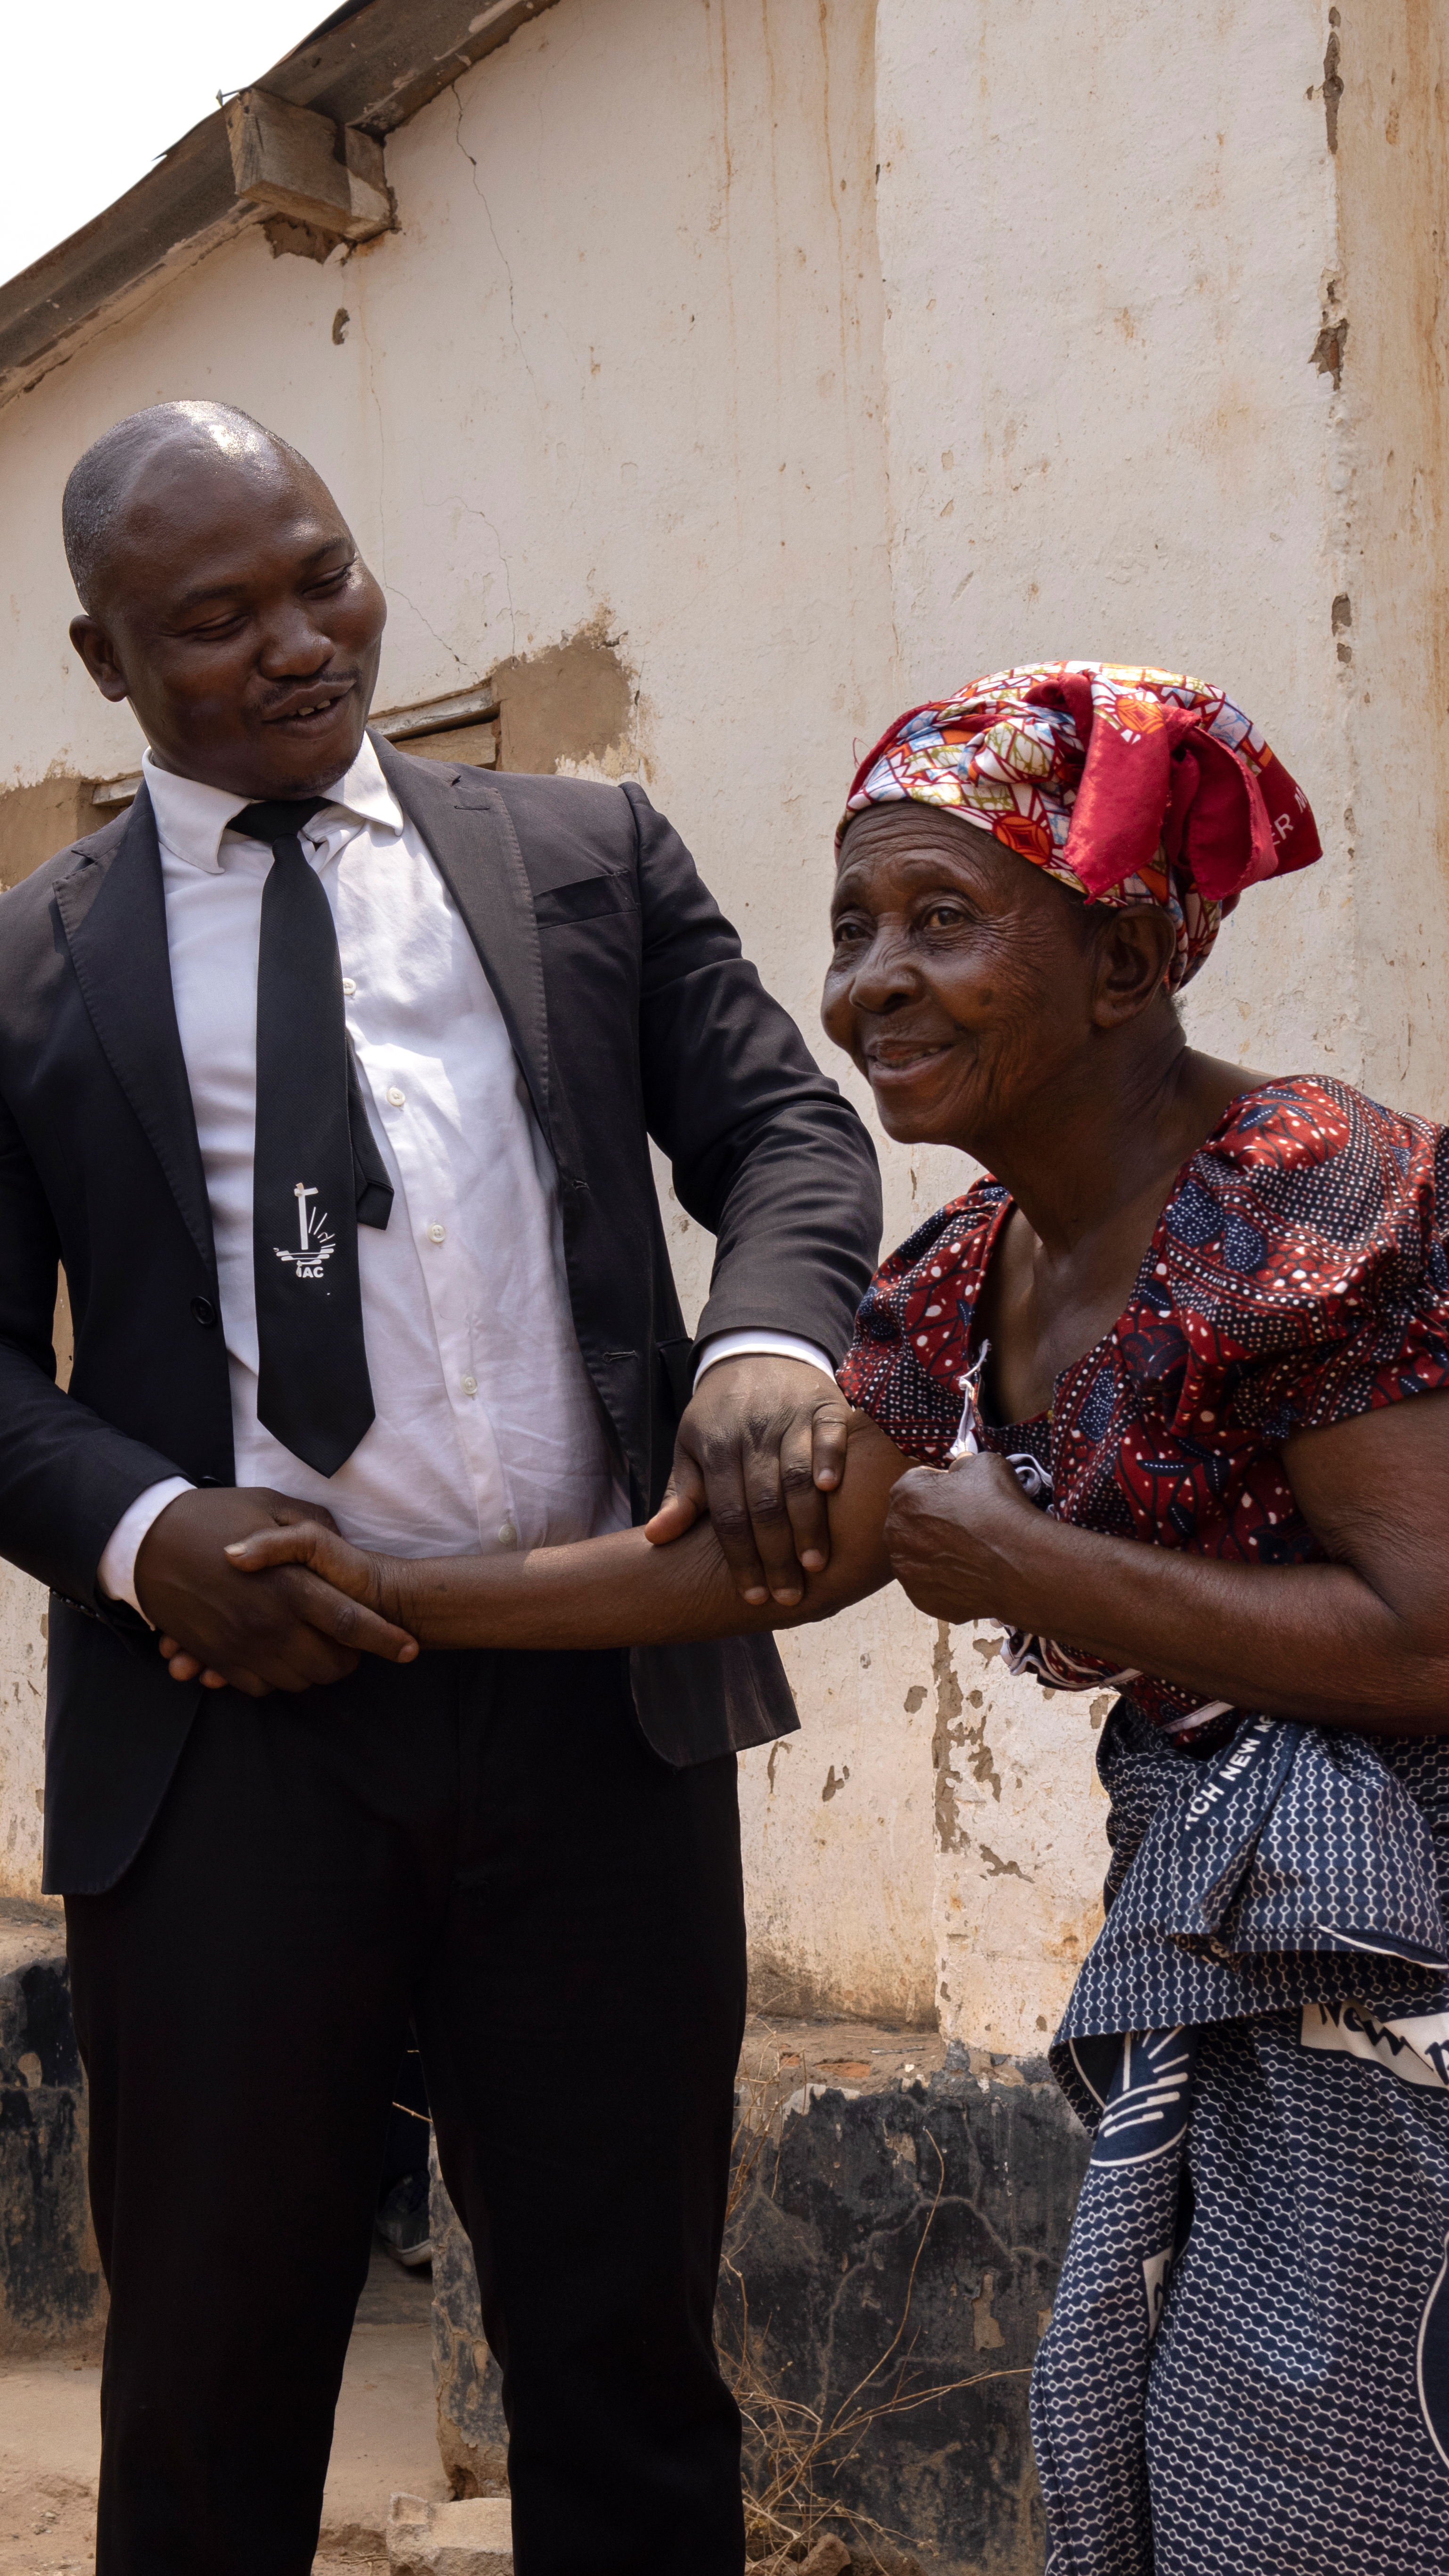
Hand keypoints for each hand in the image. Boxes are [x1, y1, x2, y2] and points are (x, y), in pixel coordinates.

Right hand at [137, 1486, 417, 1696]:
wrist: (148, 1543)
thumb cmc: (212, 1518)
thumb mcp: (269, 1504)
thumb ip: (312, 1527)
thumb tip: (340, 1543)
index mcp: (290, 1585)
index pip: (352, 1623)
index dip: (386, 1640)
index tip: (410, 1648)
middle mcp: (270, 1623)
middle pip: (330, 1664)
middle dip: (350, 1659)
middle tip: (351, 1643)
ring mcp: (243, 1646)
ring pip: (298, 1681)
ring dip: (314, 1670)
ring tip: (315, 1646)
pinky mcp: (219, 1659)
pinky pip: (261, 1686)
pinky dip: (277, 1676)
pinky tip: (278, 1653)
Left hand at [643, 1355, 850, 1605]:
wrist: (755, 1354)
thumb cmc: (719, 1415)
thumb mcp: (690, 1449)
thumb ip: (681, 1496)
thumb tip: (656, 1539)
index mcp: (715, 1450)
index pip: (727, 1514)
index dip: (740, 1558)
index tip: (752, 1597)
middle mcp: (750, 1434)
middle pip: (764, 1503)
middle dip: (776, 1554)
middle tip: (788, 1596)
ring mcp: (788, 1418)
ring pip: (797, 1475)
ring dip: (807, 1521)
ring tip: (815, 1564)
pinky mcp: (822, 1404)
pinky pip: (828, 1433)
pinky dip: (830, 1458)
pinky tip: (832, 1490)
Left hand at [884, 1451, 1046, 1623]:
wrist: (1021, 1565)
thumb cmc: (1002, 1511)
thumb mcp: (986, 1465)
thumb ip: (963, 1465)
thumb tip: (959, 1471)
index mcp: (906, 1493)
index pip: (918, 1484)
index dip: (942, 1488)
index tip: (962, 1497)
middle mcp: (896, 1531)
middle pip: (912, 1521)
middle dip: (933, 1521)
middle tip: (966, 1527)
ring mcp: (906, 1569)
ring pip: (917, 1555)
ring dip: (936, 1552)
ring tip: (970, 1553)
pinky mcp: (920, 1598)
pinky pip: (928, 1584)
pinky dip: (944, 1580)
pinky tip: (970, 1575)